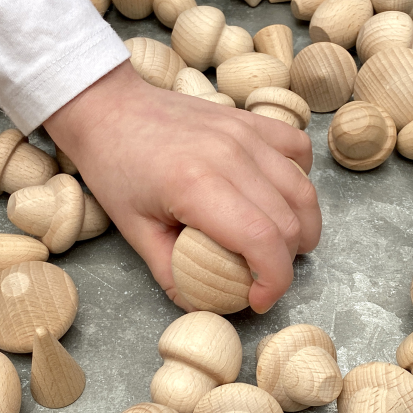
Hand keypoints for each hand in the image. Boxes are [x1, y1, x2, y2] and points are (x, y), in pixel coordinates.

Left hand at [43, 61, 321, 312]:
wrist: (109, 108)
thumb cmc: (115, 167)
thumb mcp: (134, 230)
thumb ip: (171, 272)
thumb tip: (201, 304)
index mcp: (197, 185)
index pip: (263, 241)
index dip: (274, 281)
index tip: (259, 300)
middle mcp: (231, 155)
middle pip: (290, 222)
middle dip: (285, 263)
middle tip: (262, 278)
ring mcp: (245, 133)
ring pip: (304, 191)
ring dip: (301, 228)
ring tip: (279, 248)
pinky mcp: (251, 121)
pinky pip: (299, 151)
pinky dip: (300, 181)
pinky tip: (280, 198)